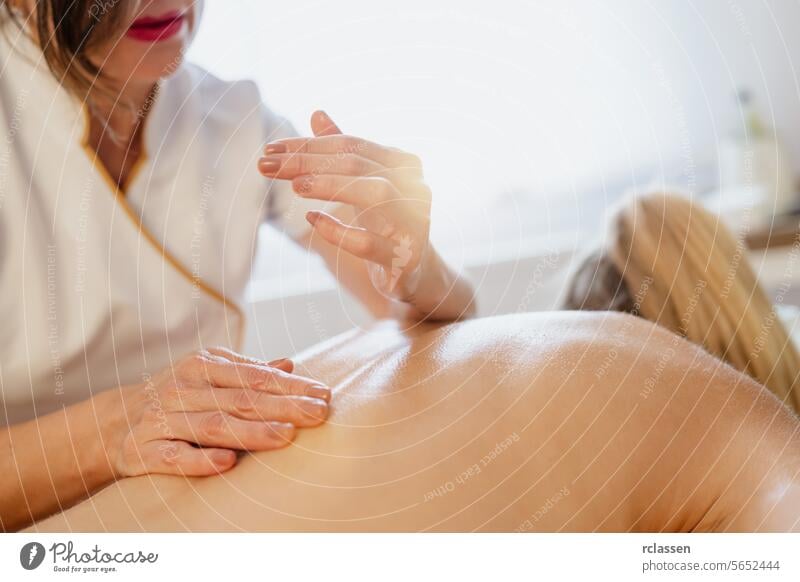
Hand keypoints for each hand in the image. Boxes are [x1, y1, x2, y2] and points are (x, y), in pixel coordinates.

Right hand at [109, 347, 330, 476]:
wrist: (110, 423)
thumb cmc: (175, 397)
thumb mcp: (207, 375)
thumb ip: (247, 372)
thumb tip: (290, 364)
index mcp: (202, 366)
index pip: (253, 375)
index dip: (290, 385)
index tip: (323, 394)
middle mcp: (183, 389)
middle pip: (240, 399)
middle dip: (283, 406)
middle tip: (318, 413)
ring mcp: (163, 420)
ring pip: (212, 426)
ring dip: (251, 432)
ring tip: (286, 435)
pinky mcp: (144, 452)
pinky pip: (174, 457)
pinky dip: (199, 461)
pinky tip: (227, 463)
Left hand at [259, 111, 432, 300]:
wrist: (416, 271)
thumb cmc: (387, 221)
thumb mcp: (364, 184)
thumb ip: (345, 152)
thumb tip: (316, 114)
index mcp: (403, 163)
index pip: (351, 145)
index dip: (309, 145)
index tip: (271, 150)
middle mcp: (414, 187)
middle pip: (358, 164)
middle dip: (309, 163)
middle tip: (267, 166)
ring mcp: (413, 223)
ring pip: (374, 193)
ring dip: (330, 186)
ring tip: (295, 186)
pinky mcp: (404, 258)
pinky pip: (369, 242)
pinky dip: (338, 231)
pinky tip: (312, 220)